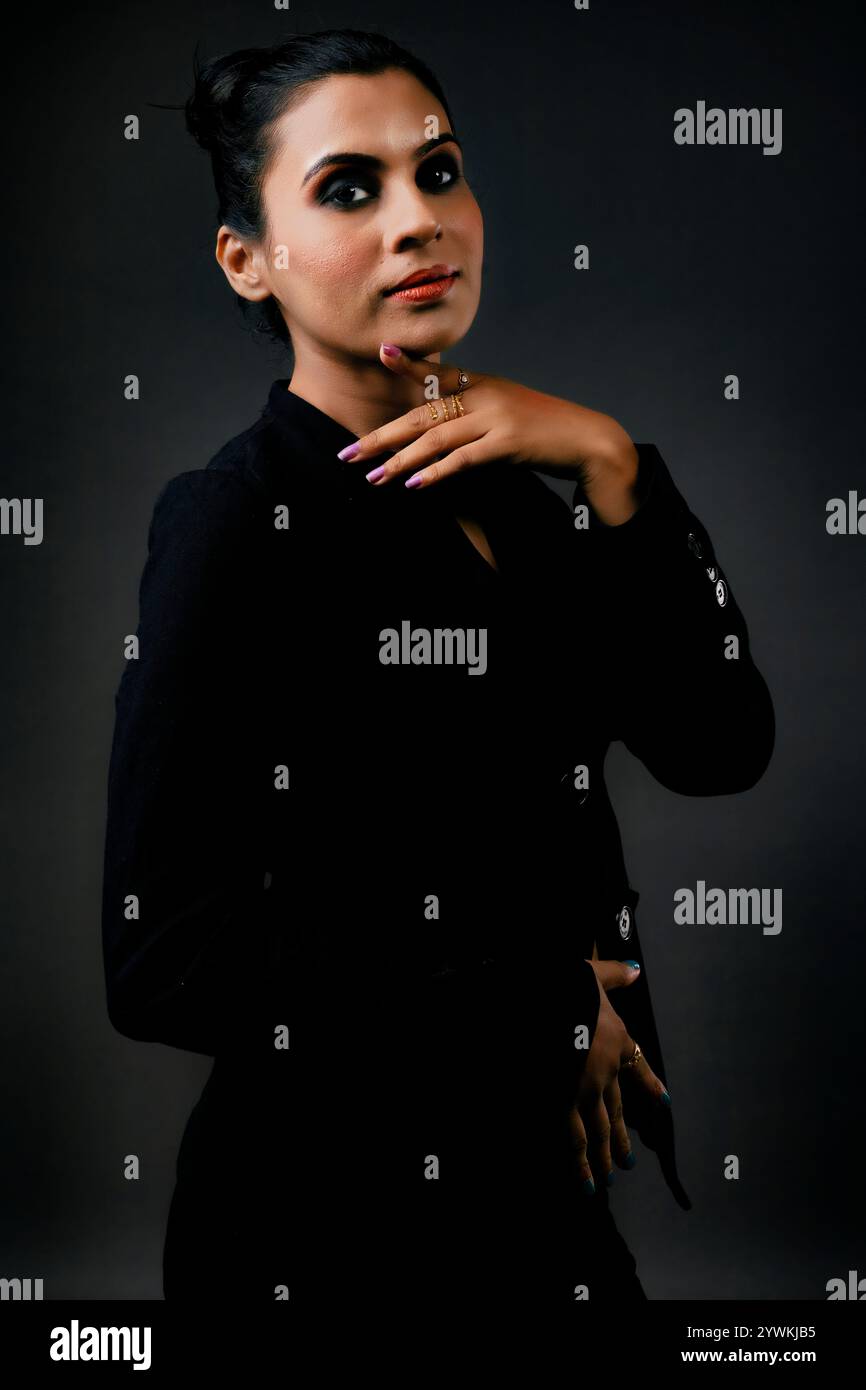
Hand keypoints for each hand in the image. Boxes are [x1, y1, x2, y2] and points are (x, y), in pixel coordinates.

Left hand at [340, 344, 639, 524]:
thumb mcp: (508, 416)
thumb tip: (441, 438)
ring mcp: (496, 417)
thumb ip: (475, 419)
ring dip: (400, 460)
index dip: (408, 365)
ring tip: (372, 477)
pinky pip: (462, 458)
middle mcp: (485, 395)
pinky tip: (413, 484)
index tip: (381, 352)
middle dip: (382, 436)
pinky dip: (435, 472)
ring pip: (436, 438)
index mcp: (484, 384)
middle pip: (423, 414)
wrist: (589, 441)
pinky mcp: (507, 442)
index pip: (439, 375)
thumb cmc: (545, 434)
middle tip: (349, 453)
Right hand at [570, 959, 670, 1192]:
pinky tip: (587, 1183)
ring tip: (611, 1178)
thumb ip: (616, 976)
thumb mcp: (594, 974)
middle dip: (621, 1138)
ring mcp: (585, 1090)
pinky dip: (581, 1163)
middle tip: (629, 1162)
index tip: (666, 1101)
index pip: (640, 1068)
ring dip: (606, 1156)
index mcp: (617, 1040)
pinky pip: (574, 1138)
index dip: (652, 1086)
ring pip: (599, 1130)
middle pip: (617, 1110)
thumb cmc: (568, 986)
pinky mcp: (563, 1101)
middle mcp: (606, 1071)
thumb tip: (636, 971)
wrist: (545, 1003)